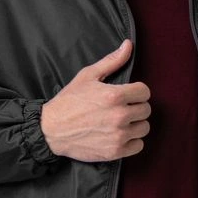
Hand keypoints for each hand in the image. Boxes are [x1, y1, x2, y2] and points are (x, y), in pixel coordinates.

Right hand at [40, 39, 150, 162]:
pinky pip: (138, 145)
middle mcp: (119, 116)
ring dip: (135, 124)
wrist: (51, 130)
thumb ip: (112, 61)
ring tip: (121, 122)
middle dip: (136, 107)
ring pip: (144, 128)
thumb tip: (128, 45)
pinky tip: (120, 135)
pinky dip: (132, 141)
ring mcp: (118, 135)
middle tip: (122, 108)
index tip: (128, 95)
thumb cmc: (69, 101)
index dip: (137, 91)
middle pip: (146, 110)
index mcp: (115, 95)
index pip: (145, 92)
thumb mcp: (87, 76)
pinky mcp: (115, 151)